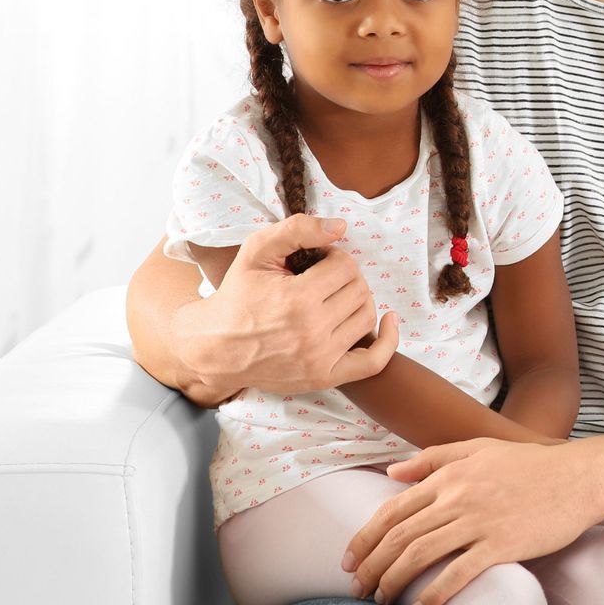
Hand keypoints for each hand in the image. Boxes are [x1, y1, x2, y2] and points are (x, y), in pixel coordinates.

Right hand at [183, 215, 393, 394]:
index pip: (345, 267)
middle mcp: (311, 332)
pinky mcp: (324, 378)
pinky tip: (389, 319)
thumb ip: (297, 230)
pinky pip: (374, 361)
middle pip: (359, 289)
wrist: (214, 349)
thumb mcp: (256, 251)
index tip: (317, 262)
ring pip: (367, 316)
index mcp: (297, 299)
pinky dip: (389, 339)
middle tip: (325, 279)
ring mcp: (320, 359)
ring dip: (358, 300)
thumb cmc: (237, 296)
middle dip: (346, 277)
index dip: (334, 257)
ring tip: (335, 297)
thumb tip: (341, 227)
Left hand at [344, 439, 603, 604]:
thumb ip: (434, 458)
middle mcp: (457, 498)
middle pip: (399, 537)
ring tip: (382, 600)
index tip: (350, 560)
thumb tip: (392, 473)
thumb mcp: (480, 447)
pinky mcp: (501, 545)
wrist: (582, 476)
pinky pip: (458, 574)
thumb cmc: (533, 464)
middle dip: (371, 567)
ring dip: (394, 582)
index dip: (364, 538)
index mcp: (449, 476)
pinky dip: (434, 594)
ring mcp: (479, 522)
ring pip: (420, 555)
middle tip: (358, 589)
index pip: (392, 510)